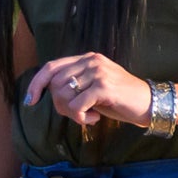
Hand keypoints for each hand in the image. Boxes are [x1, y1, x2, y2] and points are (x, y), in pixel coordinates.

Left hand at [24, 51, 151, 128]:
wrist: (148, 104)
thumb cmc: (119, 99)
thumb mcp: (93, 88)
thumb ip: (74, 84)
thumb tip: (48, 91)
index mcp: (86, 58)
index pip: (51, 67)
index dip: (36, 84)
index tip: (30, 101)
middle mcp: (91, 61)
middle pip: (54, 84)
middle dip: (59, 105)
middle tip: (77, 114)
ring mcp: (98, 72)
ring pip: (63, 95)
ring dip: (72, 113)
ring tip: (88, 116)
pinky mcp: (104, 87)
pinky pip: (77, 106)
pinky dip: (82, 118)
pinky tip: (96, 119)